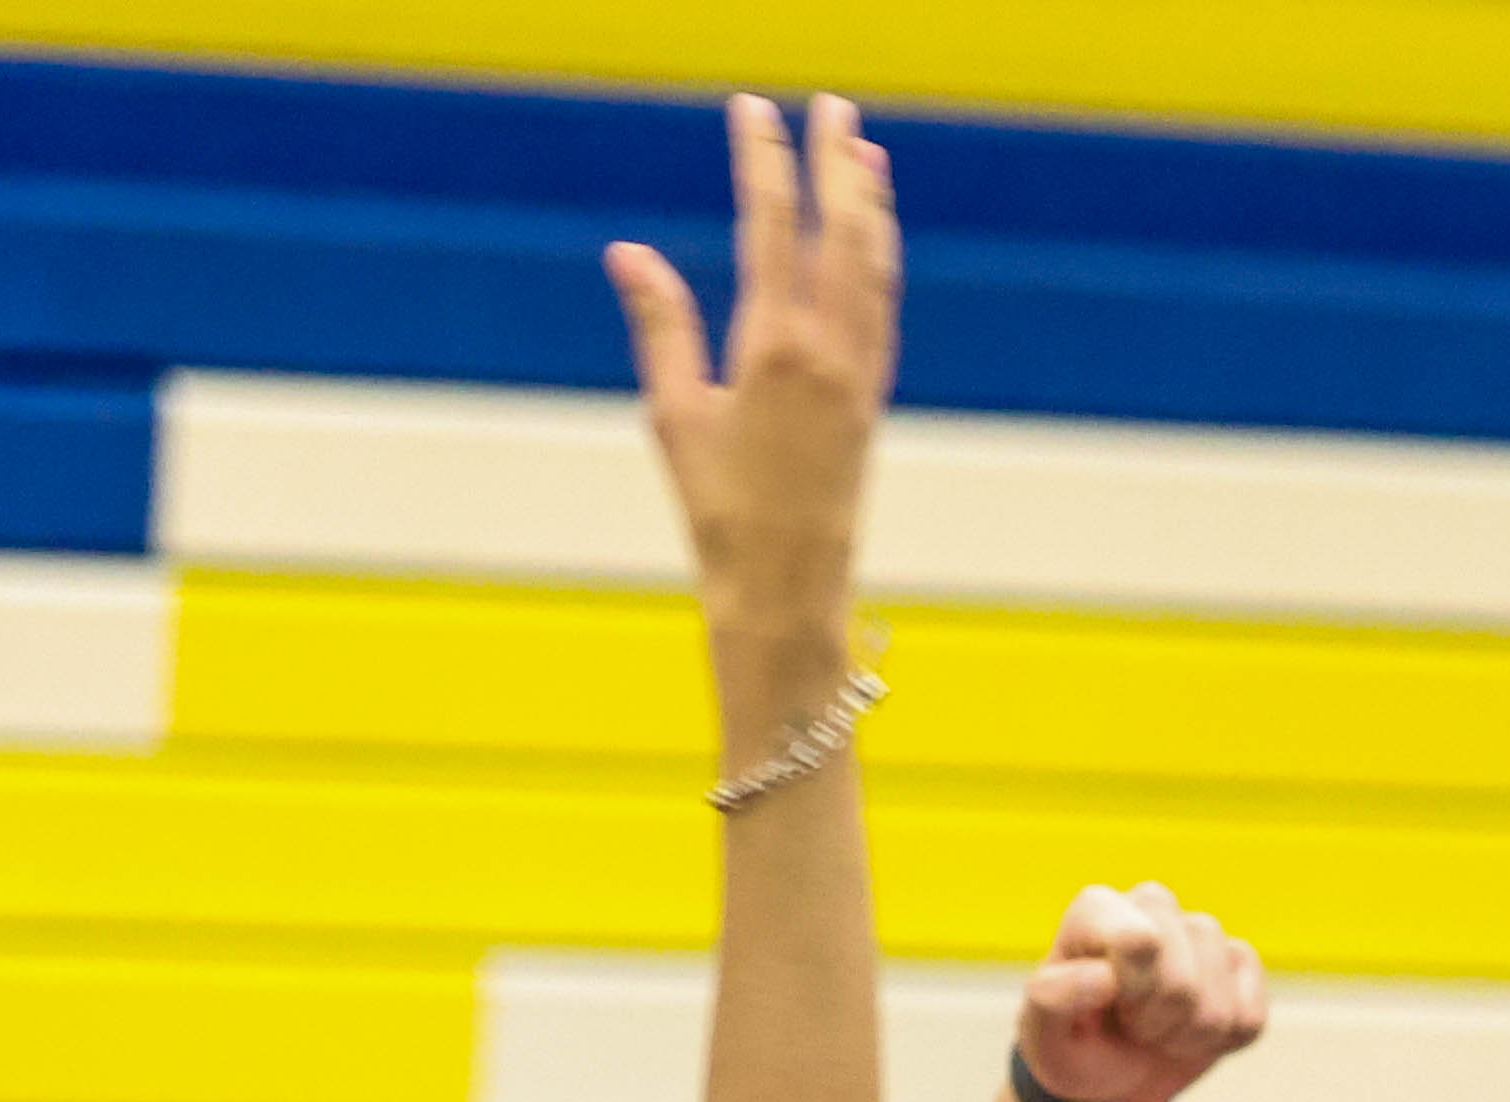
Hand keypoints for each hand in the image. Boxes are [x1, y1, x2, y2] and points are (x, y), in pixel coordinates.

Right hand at [606, 95, 900, 669]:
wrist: (787, 585)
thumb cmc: (719, 509)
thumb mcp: (674, 414)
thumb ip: (660, 325)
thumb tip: (627, 252)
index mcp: (773, 349)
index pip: (772, 226)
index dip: (764, 161)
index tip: (754, 111)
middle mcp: (829, 353)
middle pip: (841, 232)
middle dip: (837, 163)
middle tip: (833, 107)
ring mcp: (860, 375)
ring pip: (874, 268)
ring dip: (870, 205)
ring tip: (864, 153)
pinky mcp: (872, 399)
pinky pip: (882, 311)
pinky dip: (879, 261)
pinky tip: (872, 239)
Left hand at [1011, 881, 1268, 1101]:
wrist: (1109, 1072)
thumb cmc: (1071, 1044)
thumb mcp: (1043, 1032)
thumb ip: (1054, 1000)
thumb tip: (1105, 977)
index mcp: (1098, 909)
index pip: (1140, 941)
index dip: (1133, 992)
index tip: (1108, 1006)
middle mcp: (1152, 906)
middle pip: (1183, 982)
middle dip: (1157, 1022)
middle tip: (1130, 1025)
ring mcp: (1202, 933)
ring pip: (1218, 1004)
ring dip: (1187, 1037)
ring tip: (1157, 1032)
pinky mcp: (1240, 963)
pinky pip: (1250, 1018)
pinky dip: (1221, 1043)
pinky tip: (1191, 1033)